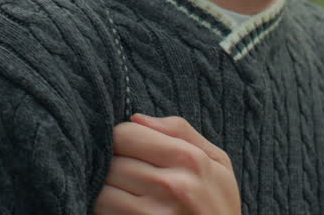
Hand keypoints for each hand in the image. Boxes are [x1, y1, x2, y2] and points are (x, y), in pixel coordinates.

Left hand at [94, 113, 240, 214]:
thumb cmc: (219, 204)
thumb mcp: (217, 162)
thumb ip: (180, 131)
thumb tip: (136, 118)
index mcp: (189, 158)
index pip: (126, 134)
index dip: (122, 139)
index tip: (128, 148)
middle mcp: (171, 185)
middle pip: (113, 160)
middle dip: (114, 164)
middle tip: (127, 172)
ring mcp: (154, 212)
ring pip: (104, 187)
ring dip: (109, 188)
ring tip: (125, 191)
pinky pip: (105, 210)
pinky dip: (107, 208)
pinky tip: (124, 208)